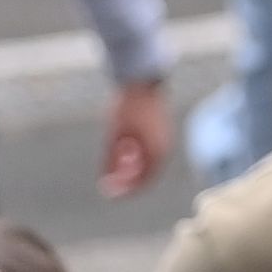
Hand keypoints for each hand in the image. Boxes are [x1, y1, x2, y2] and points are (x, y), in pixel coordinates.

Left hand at [101, 79, 174, 197]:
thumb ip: (110, 159)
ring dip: (131, 168)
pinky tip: (122, 148)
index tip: (109, 192)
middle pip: (146, 174)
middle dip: (127, 180)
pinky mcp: (161, 132)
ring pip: (148, 164)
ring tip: (114, 160)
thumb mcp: (113, 135)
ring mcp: (165, 140)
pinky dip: (136, 157)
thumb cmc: (126, 106)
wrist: (141, 79)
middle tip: (108, 180)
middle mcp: (164, 148)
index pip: (142, 181)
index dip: (125, 190)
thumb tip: (107, 180)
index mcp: (156, 151)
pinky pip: (149, 152)